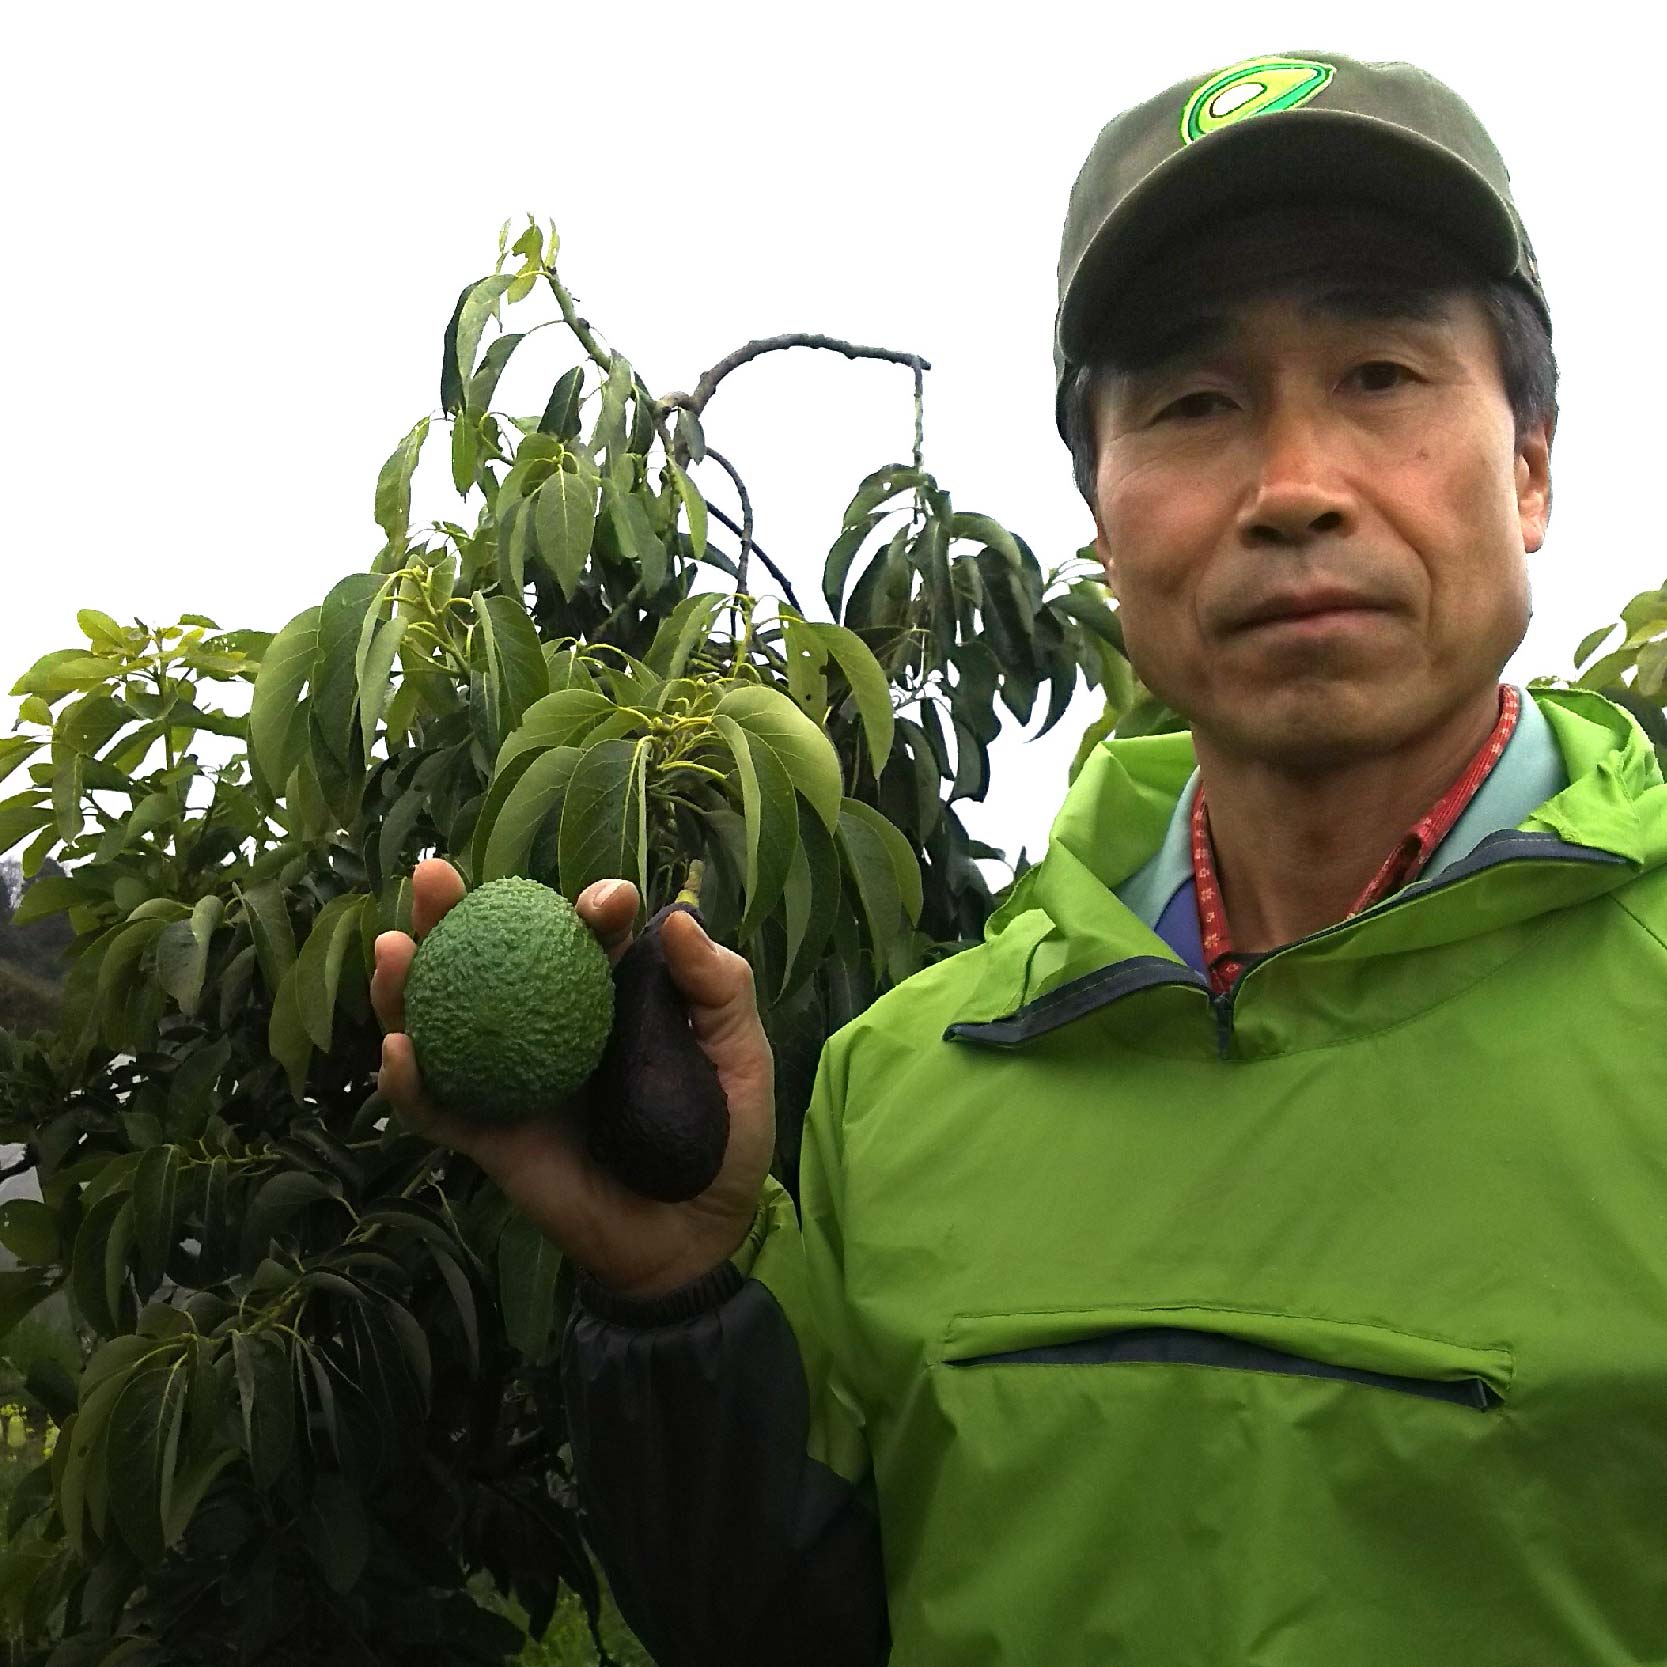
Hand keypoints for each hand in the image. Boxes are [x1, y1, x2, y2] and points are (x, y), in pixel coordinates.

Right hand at [371, 859, 775, 1298]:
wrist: (694, 1239)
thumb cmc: (726, 1141)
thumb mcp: (742, 1058)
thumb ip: (721, 989)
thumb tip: (676, 922)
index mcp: (611, 995)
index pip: (586, 934)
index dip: (588, 906)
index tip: (605, 905)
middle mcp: (549, 1022)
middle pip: (489, 955)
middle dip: (454, 910)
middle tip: (433, 875)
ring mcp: (510, 1077)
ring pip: (442, 1018)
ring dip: (407, 981)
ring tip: (393, 948)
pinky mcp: (488, 1135)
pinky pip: (436, 1105)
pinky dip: (409, 1079)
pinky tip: (400, 1049)